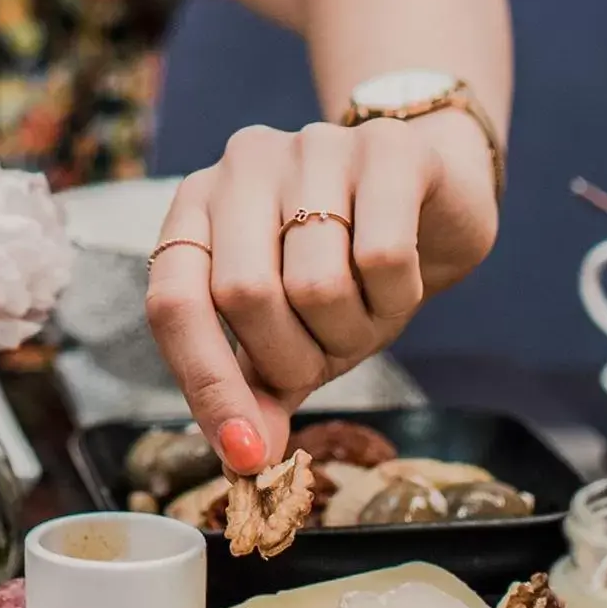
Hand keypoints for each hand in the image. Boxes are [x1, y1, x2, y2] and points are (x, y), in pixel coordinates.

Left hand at [146, 112, 498, 474]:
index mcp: (194, 212)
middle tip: (324, 361)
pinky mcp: (386, 147)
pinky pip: (383, 258)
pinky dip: (396, 299)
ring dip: (349, 333)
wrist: (433, 199)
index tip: (244, 454)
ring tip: (364, 316)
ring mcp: (311, 148)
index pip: (173, 302)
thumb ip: (256, 392)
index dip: (206, 384)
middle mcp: (240, 168)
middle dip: (290, 359)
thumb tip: (247, 460)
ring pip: (316, 284)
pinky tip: (400, 283)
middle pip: (243, 295)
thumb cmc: (341, 272)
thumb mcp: (287, 336)